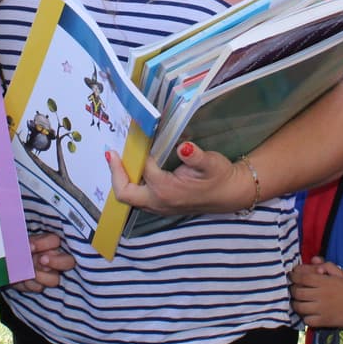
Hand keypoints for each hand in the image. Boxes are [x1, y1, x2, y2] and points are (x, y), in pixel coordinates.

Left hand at [11, 232, 75, 292]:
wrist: (3, 264)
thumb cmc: (14, 249)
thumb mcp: (18, 242)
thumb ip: (23, 243)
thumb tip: (24, 245)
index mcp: (49, 243)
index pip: (55, 241)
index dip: (44, 244)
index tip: (30, 247)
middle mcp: (54, 259)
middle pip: (68, 262)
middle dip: (56, 262)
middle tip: (41, 260)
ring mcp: (49, 274)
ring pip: (55, 279)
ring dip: (42, 277)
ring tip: (30, 273)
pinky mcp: (40, 286)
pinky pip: (39, 288)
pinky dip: (30, 284)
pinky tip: (23, 280)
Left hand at [106, 142, 249, 215]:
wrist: (230, 194)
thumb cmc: (220, 177)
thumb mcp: (211, 163)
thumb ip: (195, 156)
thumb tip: (183, 147)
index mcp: (167, 190)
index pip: (144, 168)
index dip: (140, 153)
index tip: (136, 136)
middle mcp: (159, 202)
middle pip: (125, 194)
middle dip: (116, 173)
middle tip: (112, 154)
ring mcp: (160, 207)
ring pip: (130, 198)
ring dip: (122, 179)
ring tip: (119, 159)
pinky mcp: (162, 206)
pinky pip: (138, 198)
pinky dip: (131, 184)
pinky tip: (134, 169)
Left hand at [290, 257, 342, 329]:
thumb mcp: (341, 274)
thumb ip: (327, 265)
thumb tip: (313, 260)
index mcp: (325, 282)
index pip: (302, 278)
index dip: (294, 276)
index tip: (292, 276)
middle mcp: (321, 295)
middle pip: (298, 292)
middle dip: (292, 290)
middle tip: (294, 289)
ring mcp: (321, 309)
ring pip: (300, 307)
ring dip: (296, 304)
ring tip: (298, 301)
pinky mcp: (323, 321)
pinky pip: (307, 320)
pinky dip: (305, 317)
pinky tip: (307, 313)